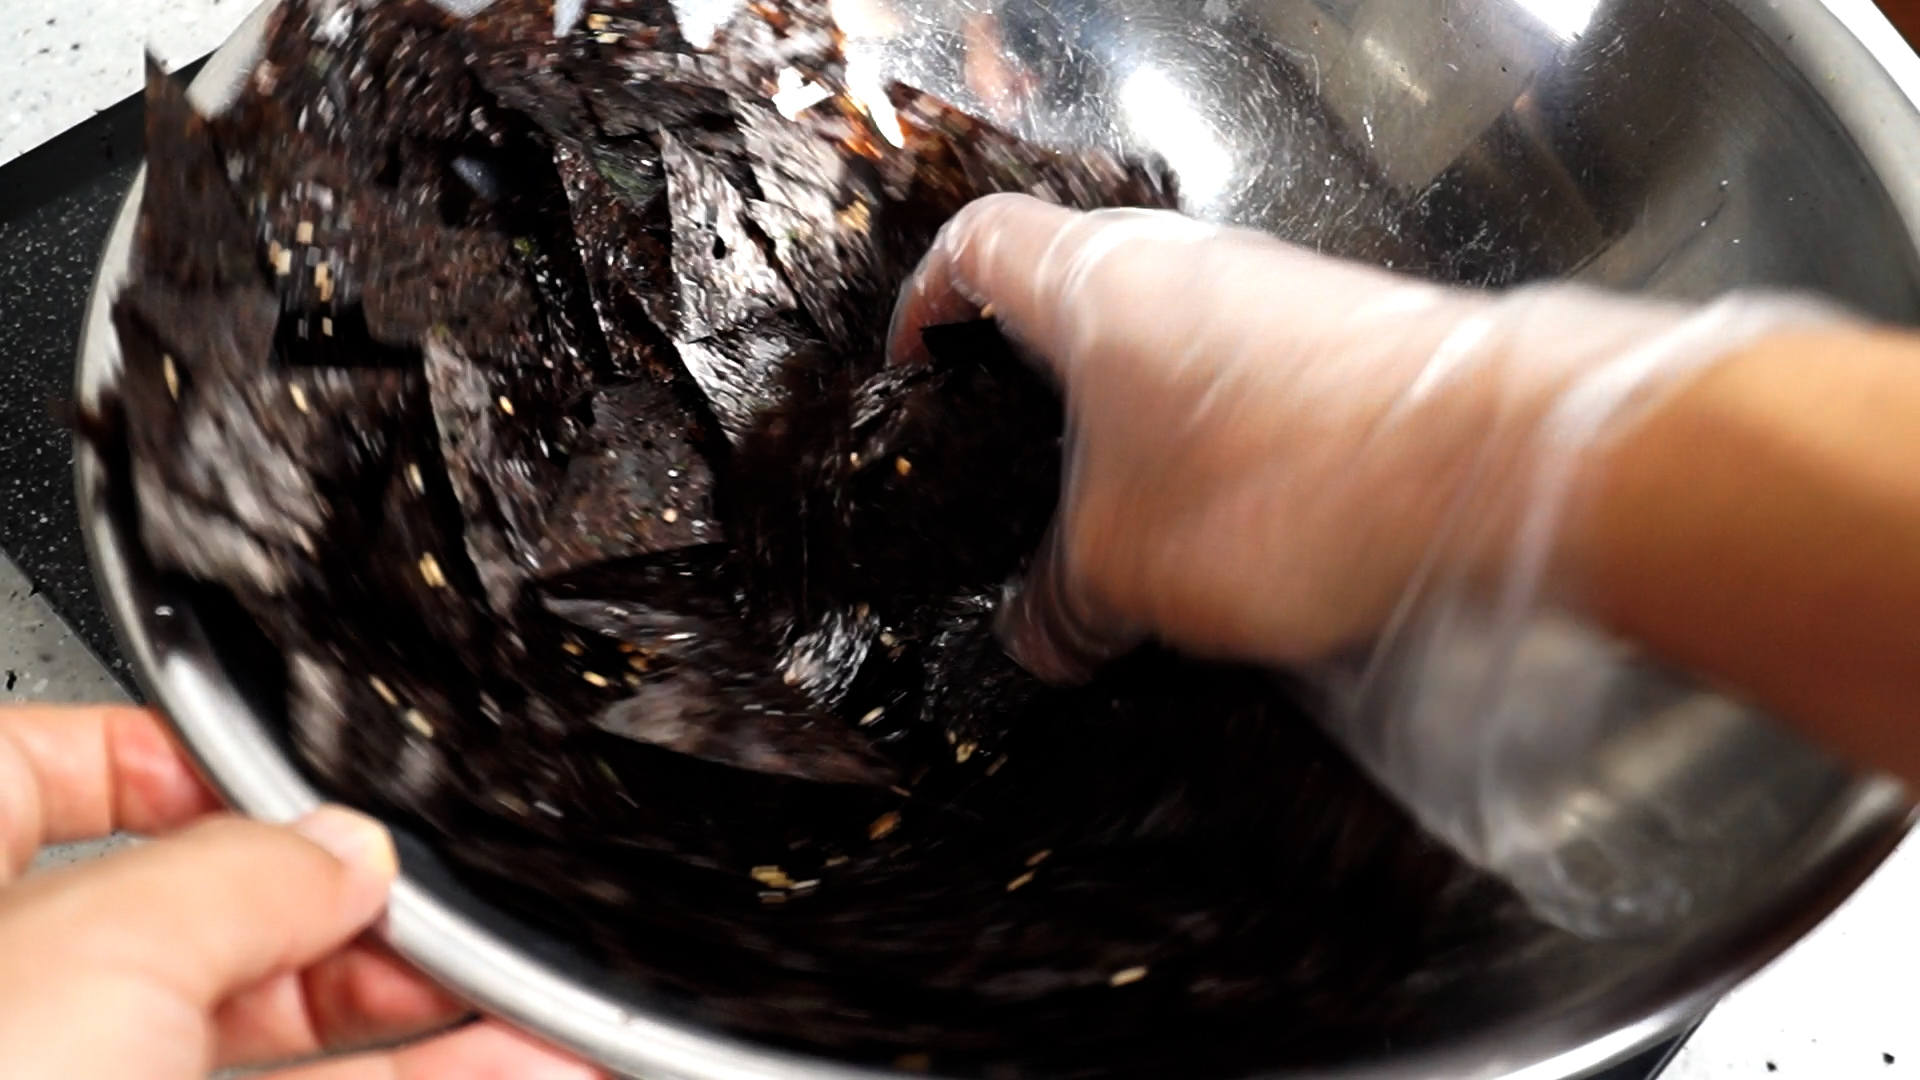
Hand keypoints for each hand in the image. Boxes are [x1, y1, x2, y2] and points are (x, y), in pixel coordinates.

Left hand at [0, 704, 598, 1079]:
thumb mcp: (98, 955)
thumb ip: (239, 876)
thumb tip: (339, 850)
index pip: (38, 774)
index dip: (166, 762)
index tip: (288, 790)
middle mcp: (18, 1009)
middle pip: (191, 923)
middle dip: (343, 917)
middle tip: (449, 922)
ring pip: (263, 1046)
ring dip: (409, 1027)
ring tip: (532, 1020)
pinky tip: (512, 1070)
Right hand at [890, 193, 1772, 675]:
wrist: (1492, 460)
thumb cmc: (1282, 483)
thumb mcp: (1125, 572)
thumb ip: (1062, 603)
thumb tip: (1043, 636)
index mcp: (1092, 283)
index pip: (975, 246)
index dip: (927, 303)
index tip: (916, 367)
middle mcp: (1181, 263)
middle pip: (1070, 293)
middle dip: (1033, 382)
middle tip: (1012, 465)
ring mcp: (1271, 292)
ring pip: (1163, 344)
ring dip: (1131, 425)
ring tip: (1119, 520)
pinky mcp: (1342, 338)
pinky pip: (1240, 380)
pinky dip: (1209, 440)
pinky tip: (1222, 526)